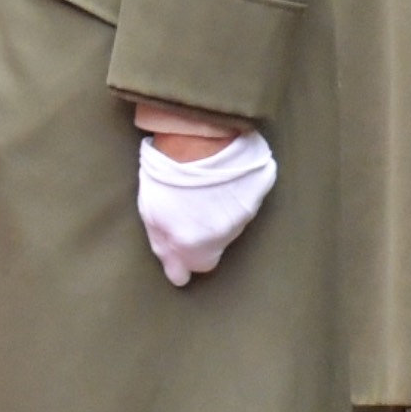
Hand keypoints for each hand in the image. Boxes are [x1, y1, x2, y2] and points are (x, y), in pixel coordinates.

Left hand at [134, 121, 274, 283]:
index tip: (181, 252)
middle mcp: (221, 236)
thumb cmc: (166, 174)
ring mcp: (244, 215)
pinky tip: (223, 180)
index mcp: (192, 245)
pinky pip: (248, 201)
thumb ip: (163, 245)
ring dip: (218, 215)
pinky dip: (236, 195)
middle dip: (202, 238)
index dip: (185, 262)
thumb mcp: (150, 212)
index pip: (193, 269)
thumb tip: (177, 273)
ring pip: (230, 226)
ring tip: (204, 191)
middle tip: (190, 212)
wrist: (198, 137)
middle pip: (213, 248)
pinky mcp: (260, 193)